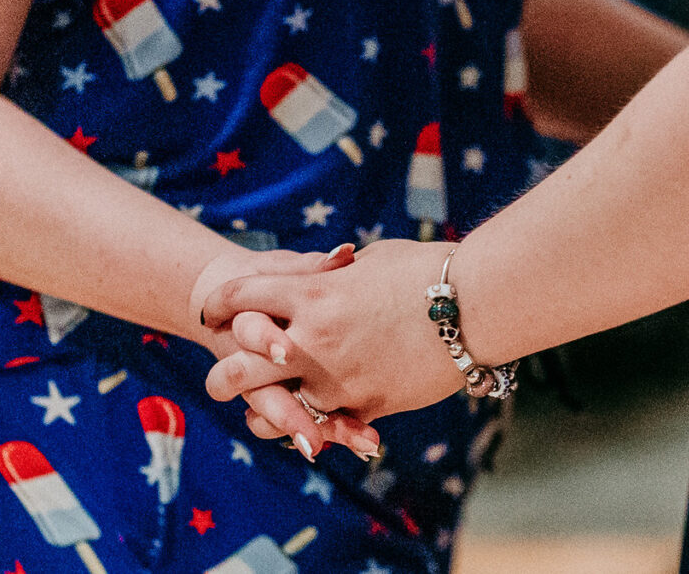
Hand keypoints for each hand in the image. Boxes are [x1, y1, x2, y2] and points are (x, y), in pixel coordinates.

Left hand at [202, 240, 469, 430]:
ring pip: (273, 410)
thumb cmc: (426, 269)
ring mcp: (338, 377)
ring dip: (260, 411)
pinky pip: (324, 425)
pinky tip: (308, 426)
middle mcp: (313, 338)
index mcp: (311, 291)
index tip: (212, 311)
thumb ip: (334, 274)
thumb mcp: (369, 261)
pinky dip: (313, 426)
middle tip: (219, 372)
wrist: (476, 303)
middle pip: (238, 364)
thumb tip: (323, 275)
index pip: (240, 297)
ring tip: (255, 411)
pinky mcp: (366, 404)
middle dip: (220, 372)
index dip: (219, 303)